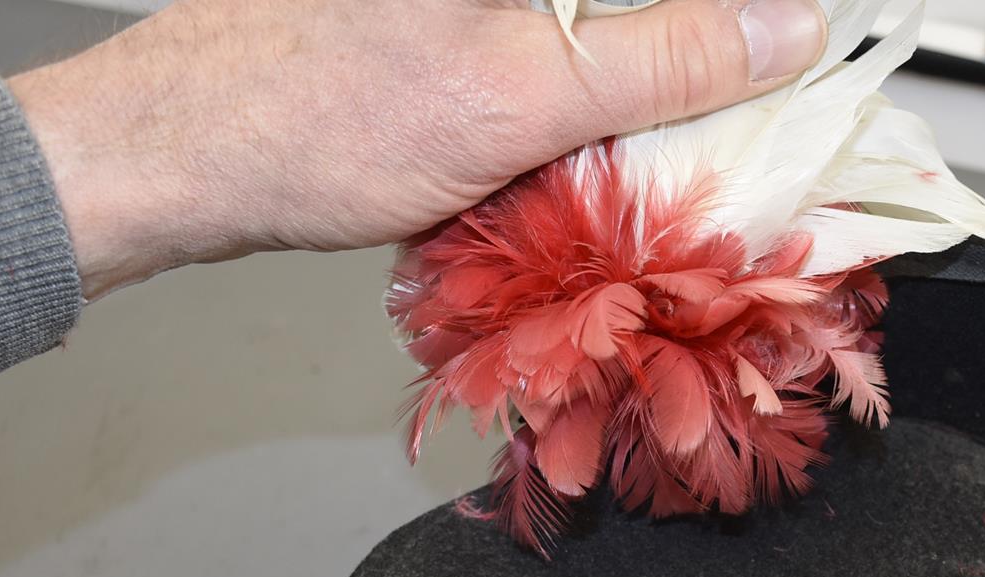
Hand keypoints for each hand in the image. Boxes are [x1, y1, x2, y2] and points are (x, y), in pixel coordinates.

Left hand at [9, 0, 826, 298]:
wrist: (185, 154)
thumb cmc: (317, 117)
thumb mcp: (528, 98)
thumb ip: (668, 57)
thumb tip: (783, 28)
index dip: (744, 21)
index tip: (799, 43)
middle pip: (640, 7)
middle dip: (700, 42)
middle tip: (752, 84)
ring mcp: (473, 0)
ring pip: (596, 21)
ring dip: (645, 61)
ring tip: (679, 106)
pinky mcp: (452, 18)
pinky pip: (553, 33)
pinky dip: (586, 78)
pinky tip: (588, 129)